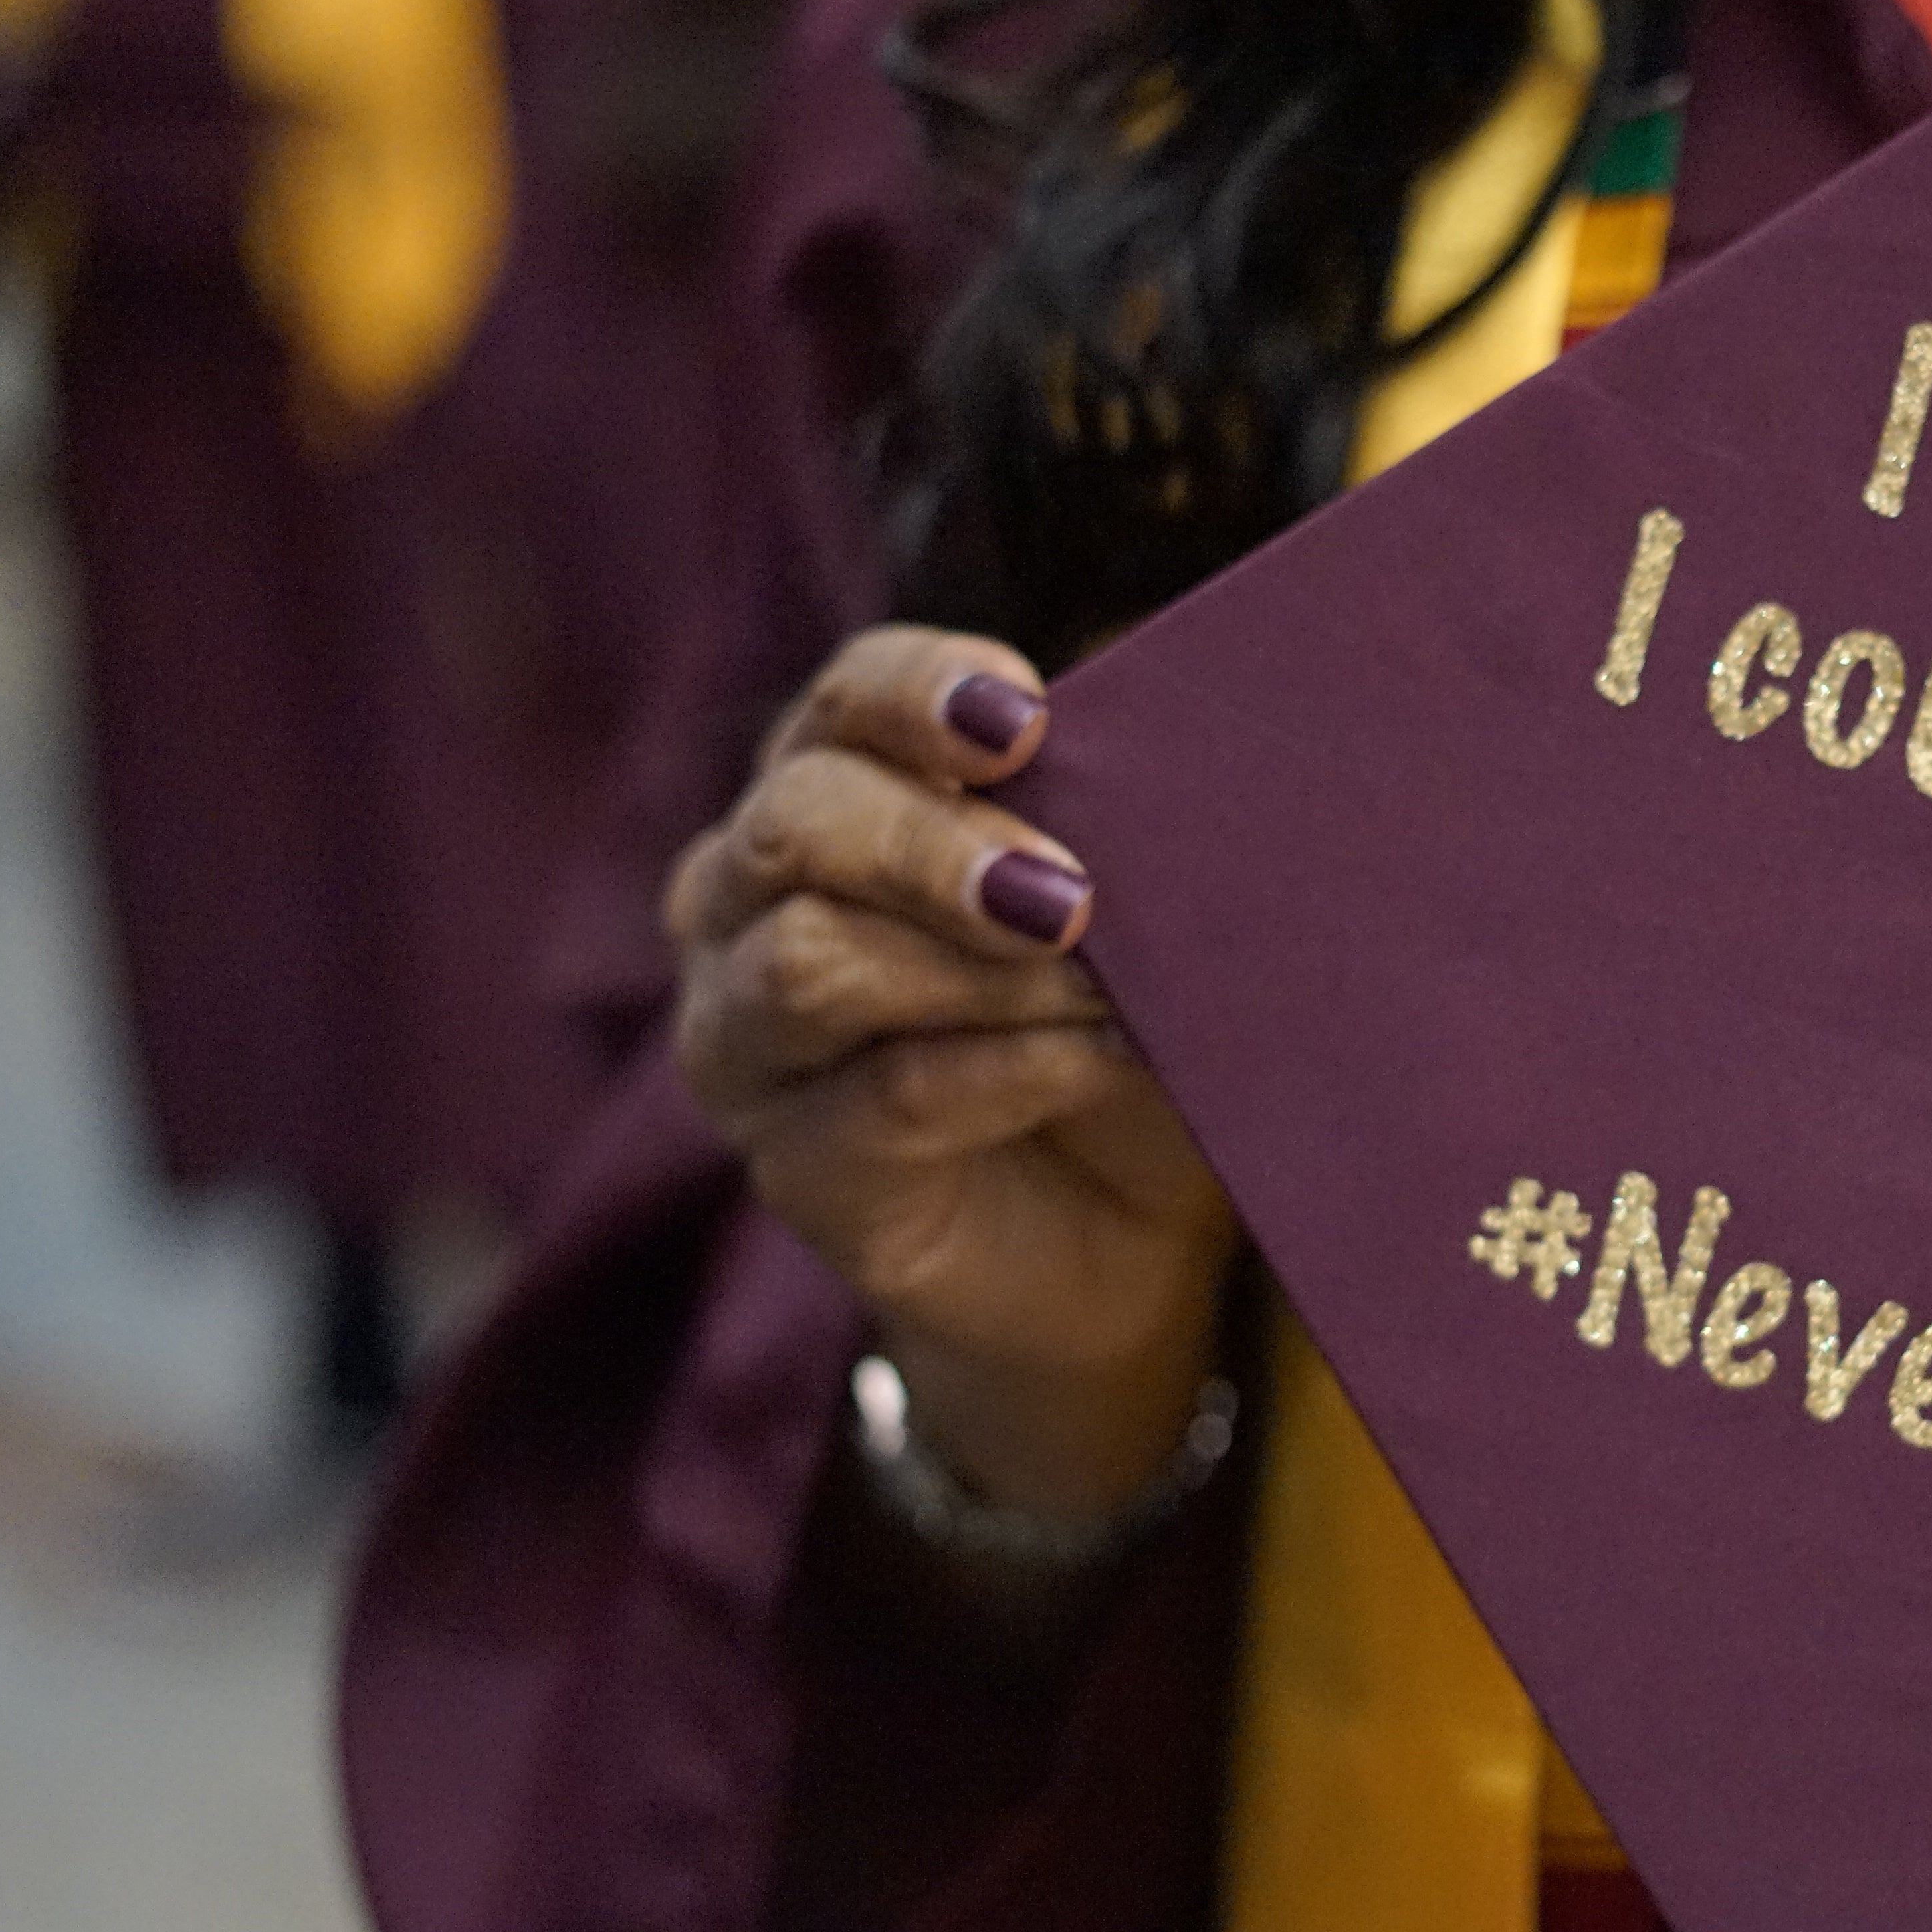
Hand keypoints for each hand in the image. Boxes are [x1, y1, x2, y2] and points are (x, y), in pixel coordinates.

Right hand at [667, 626, 1238, 1517]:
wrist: (1126, 1239)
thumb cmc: (1116, 1026)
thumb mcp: (1132, 917)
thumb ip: (1116, 835)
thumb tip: (1181, 775)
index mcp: (835, 794)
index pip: (844, 703)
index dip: (921, 692)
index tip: (1025, 715)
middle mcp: (750, 903)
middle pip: (796, 823)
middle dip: (933, 843)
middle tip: (1068, 890)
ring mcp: (751, 1041)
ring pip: (811, 962)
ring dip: (976, 968)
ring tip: (1106, 985)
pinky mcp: (797, 1168)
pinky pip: (885, 1097)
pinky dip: (1009, 1068)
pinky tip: (1101, 1059)